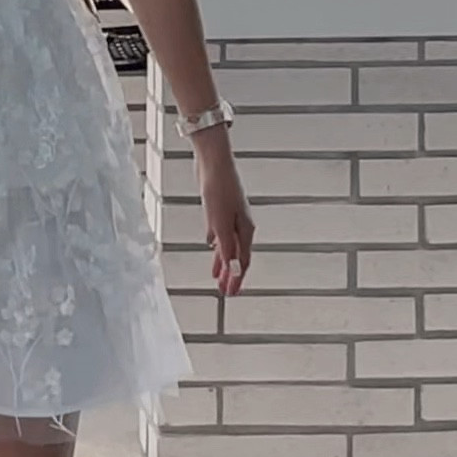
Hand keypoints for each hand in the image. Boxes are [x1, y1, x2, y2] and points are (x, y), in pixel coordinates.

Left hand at [196, 129, 253, 293]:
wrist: (213, 162)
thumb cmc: (219, 188)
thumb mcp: (220, 223)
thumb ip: (226, 247)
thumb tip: (232, 269)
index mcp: (244, 230)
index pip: (242, 262)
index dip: (236, 280)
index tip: (231, 293)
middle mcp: (240, 225)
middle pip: (237, 256)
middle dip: (231, 275)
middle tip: (225, 291)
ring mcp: (231, 217)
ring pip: (228, 246)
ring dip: (223, 262)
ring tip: (218, 277)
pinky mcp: (220, 209)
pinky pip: (221, 234)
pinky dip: (217, 245)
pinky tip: (212, 247)